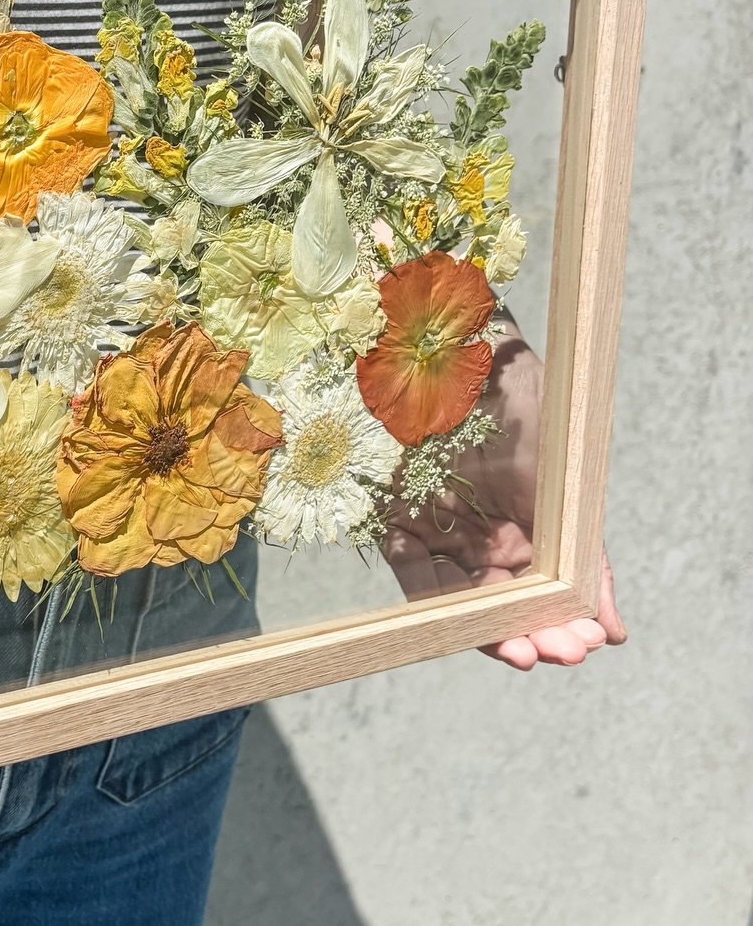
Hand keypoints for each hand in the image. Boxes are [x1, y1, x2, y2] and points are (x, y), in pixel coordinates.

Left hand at [380, 322, 627, 668]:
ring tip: (512, 650)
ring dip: (482, 630)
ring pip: (460, 601)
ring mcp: (443, 532)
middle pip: (502, 606)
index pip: (543, 596)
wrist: (467, 359)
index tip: (576, 645)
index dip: (557, 625)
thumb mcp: (564, 487)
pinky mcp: (400, 518)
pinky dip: (429, 598)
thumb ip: (582, 558)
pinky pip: (413, 571)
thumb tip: (611, 632)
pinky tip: (451, 617)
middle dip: (527, 634)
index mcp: (531, 535)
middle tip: (546, 652)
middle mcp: (487, 540)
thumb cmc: (527, 414)